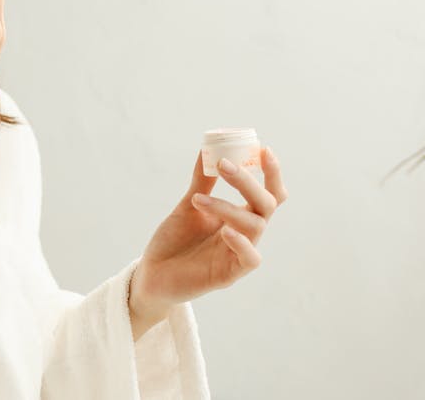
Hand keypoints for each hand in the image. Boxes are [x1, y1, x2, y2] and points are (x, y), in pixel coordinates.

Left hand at [128, 147, 288, 327]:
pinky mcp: (229, 275)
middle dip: (247, 182)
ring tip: (198, 199)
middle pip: (265, 205)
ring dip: (227, 207)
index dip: (272, 174)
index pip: (267, 194)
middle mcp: (245, 234)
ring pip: (254, 226)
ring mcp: (238, 254)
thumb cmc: (175, 240)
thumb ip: (202, 181)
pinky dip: (241, 242)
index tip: (263, 150)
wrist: (152, 273)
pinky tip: (224, 230)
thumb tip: (207, 149)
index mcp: (239, 216)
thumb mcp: (189, 205)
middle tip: (224, 164)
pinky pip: (250, 259)